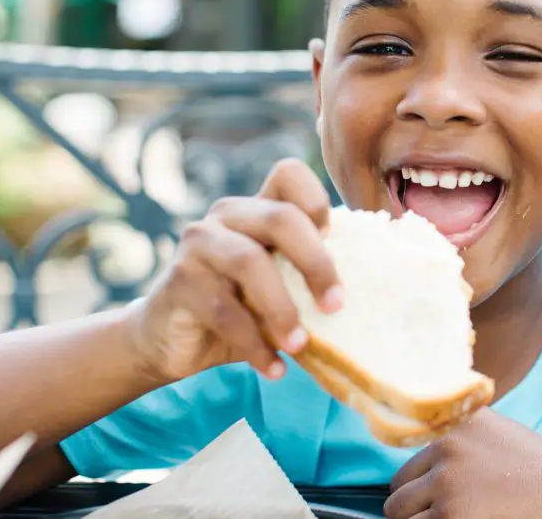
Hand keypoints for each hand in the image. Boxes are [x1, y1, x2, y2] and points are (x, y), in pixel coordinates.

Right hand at [127, 159, 340, 382]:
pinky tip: (274, 368)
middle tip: (335, 305)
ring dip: (282, 310)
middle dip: (316, 263)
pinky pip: (224, 310)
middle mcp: (227, 215)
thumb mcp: (279, 287)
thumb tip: (370, 296)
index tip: (334, 238)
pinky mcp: (178, 281)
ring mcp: (199, 244)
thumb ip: (307, 276)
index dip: (316, 199)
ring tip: (301, 345)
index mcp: (258, 208)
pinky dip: (254, 344)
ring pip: (249, 263)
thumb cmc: (241, 310)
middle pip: (281, 218)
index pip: (288, 173)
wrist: (171, 340)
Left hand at [384, 409, 541, 518]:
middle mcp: (445, 447)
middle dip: (411, 504)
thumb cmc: (536, 464)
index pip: (408, 455)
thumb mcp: (494, 427)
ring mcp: (446, 483)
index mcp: (453, 423)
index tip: (425, 492)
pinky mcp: (451, 516)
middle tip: (437, 514)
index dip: (419, 480)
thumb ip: (459, 428)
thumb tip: (421, 439)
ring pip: (398, 512)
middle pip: (398, 486)